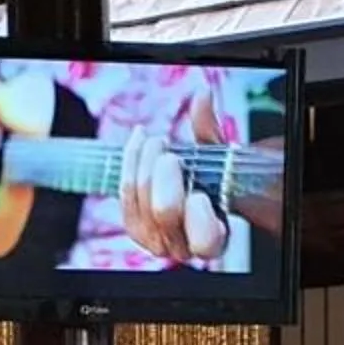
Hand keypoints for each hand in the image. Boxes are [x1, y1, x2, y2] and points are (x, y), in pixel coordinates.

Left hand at [117, 102, 229, 265]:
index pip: (205, 241)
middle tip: (170, 155)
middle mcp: (183, 246)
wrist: (192, 192)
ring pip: (141, 197)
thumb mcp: (219, 158)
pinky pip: (124, 191)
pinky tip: (140, 139)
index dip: (199, 216)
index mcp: (214, 239)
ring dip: (147, 160)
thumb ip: (210, 132)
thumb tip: (201, 98)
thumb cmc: (213, 181)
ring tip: (158, 142)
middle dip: (165, 174)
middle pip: (165, 212)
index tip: (199, 194)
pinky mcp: (134, 228)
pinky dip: (132, 158)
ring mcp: (156, 240)